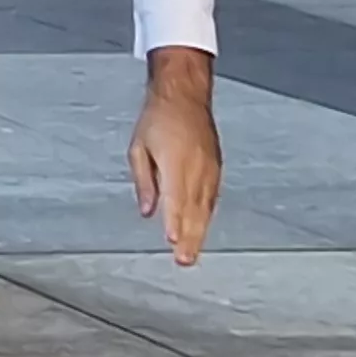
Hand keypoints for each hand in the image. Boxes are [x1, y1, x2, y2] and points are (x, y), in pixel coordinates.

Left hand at [125, 47, 221, 265]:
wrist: (184, 96)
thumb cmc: (157, 119)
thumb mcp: (139, 148)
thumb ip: (144, 181)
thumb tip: (148, 211)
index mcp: (175, 163)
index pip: (175, 199)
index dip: (174, 221)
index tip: (172, 241)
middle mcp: (196, 169)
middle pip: (194, 210)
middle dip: (189, 237)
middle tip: (184, 261)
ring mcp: (210, 169)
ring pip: (205, 207)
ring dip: (199, 231)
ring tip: (192, 253)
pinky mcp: (216, 168)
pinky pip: (212, 197)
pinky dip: (206, 215)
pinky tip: (201, 228)